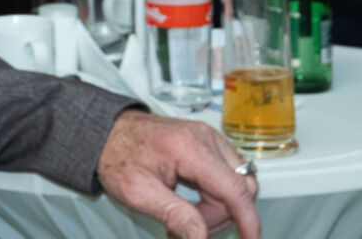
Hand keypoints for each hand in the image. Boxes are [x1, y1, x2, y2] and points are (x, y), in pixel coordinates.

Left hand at [97, 109, 260, 237]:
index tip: (252, 238)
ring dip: (216, 208)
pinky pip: (227, 175)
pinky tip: (192, 205)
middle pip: (238, 187)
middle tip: (184, 230)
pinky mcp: (208, 143)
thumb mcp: (140, 193)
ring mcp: (209, 138)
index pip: (234, 187)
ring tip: (184, 219)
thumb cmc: (118, 156)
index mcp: (190, 148)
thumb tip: (201, 238)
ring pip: (236, 182)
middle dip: (218, 216)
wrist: (108, 132)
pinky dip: (215, 196)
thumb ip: (175, 215)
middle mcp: (206, 138)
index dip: (248, 218)